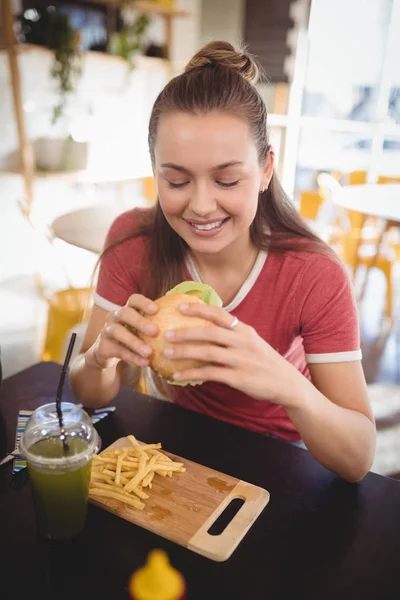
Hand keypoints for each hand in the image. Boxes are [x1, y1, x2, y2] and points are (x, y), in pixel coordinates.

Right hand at [86, 294, 158, 369]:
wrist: (108, 352)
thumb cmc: (133, 337)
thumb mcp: (142, 329)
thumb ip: (159, 323)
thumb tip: (187, 321)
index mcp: (127, 309)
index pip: (133, 299)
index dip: (143, 303)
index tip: (156, 309)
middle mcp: (115, 316)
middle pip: (125, 313)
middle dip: (139, 321)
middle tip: (155, 331)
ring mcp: (107, 330)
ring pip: (118, 332)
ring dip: (135, 342)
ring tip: (149, 352)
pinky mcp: (104, 346)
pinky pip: (119, 351)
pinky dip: (132, 357)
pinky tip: (145, 363)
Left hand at [163, 302, 301, 405]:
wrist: (288, 385)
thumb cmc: (266, 364)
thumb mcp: (253, 344)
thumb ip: (233, 336)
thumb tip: (206, 330)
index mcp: (245, 331)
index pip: (220, 315)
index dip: (199, 309)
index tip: (181, 307)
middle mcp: (243, 342)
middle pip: (210, 332)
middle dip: (186, 331)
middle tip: (167, 332)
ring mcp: (242, 360)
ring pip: (207, 352)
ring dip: (185, 351)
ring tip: (167, 352)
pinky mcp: (239, 378)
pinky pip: (210, 374)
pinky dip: (191, 374)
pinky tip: (178, 376)